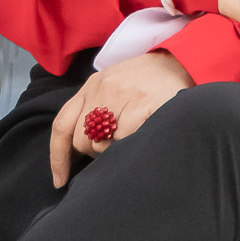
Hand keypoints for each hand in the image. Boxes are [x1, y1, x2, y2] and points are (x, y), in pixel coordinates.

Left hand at [49, 51, 191, 186]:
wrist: (181, 60)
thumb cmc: (147, 80)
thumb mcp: (114, 87)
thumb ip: (94, 110)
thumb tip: (78, 150)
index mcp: (92, 85)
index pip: (62, 124)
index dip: (58, 157)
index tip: (60, 180)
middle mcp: (102, 88)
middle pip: (82, 141)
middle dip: (95, 153)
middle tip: (116, 145)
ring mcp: (122, 95)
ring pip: (102, 144)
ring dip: (114, 149)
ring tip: (133, 133)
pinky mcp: (143, 104)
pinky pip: (124, 139)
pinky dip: (131, 143)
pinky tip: (144, 131)